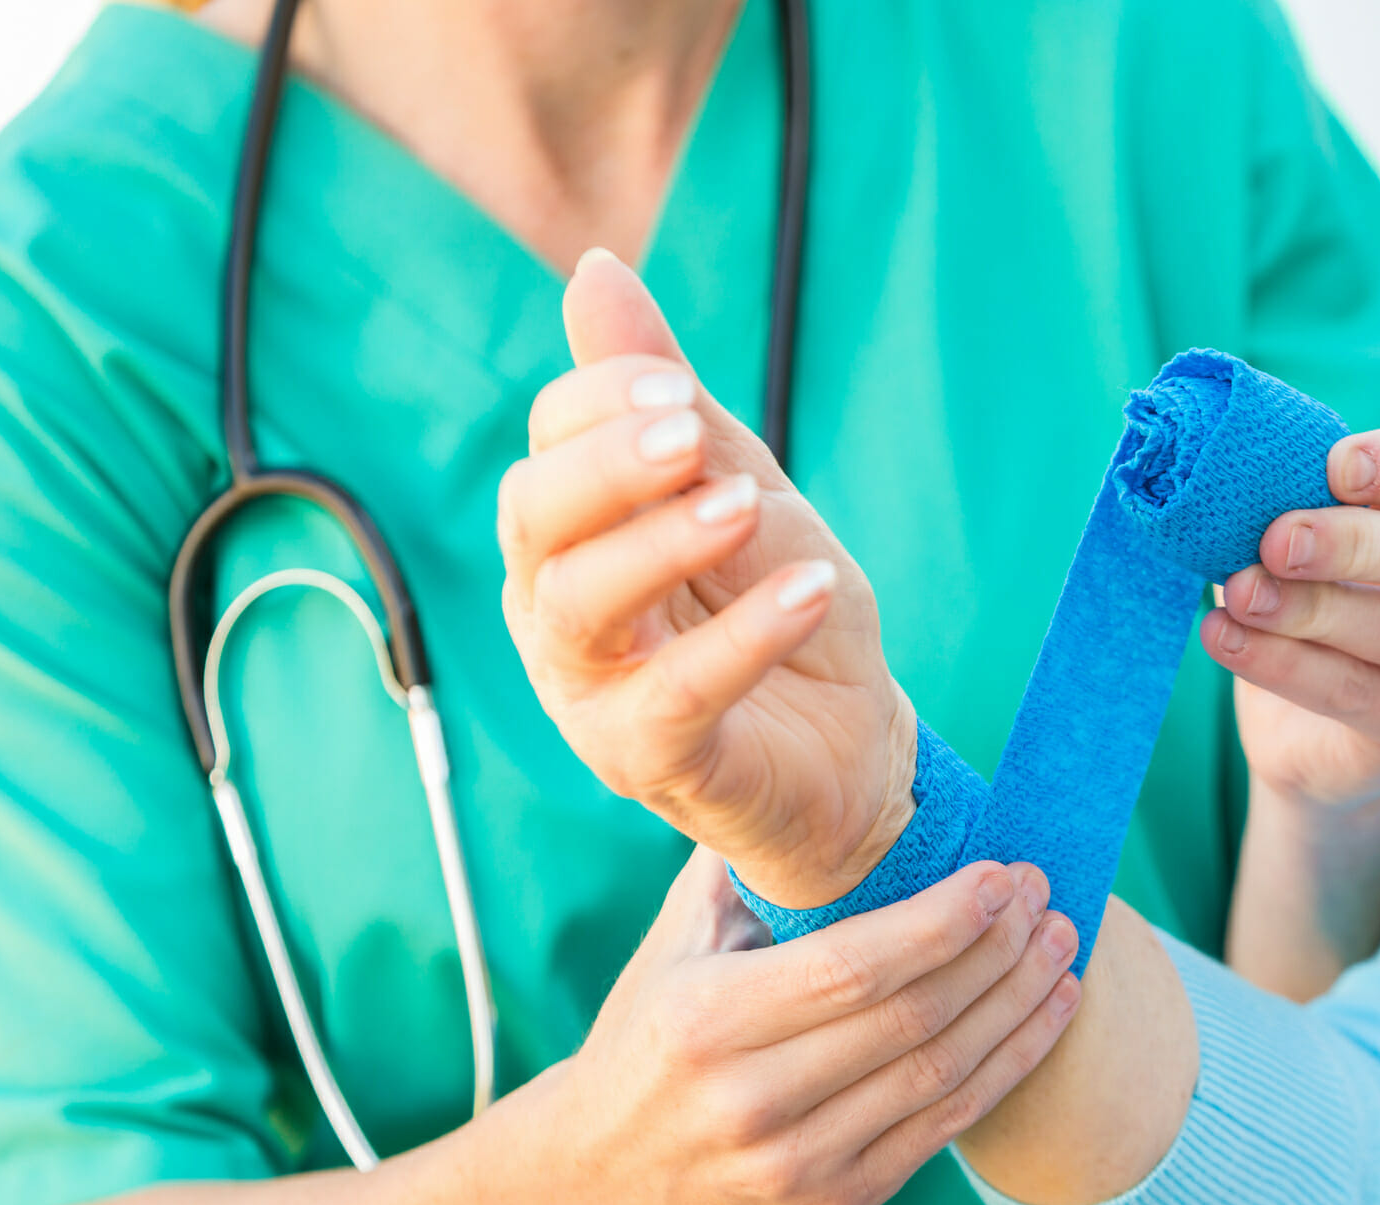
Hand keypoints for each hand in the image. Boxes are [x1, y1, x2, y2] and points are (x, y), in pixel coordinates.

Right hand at [499, 249, 912, 908]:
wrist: (848, 746)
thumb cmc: (777, 609)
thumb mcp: (740, 484)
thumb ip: (670, 399)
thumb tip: (596, 269)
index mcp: (570, 537)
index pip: (546, 448)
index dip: (602, 402)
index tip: (676, 387)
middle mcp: (557, 612)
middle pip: (531, 521)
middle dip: (604, 465)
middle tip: (688, 434)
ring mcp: (592, 694)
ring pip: (578, 605)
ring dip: (660, 541)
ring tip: (746, 504)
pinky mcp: (650, 762)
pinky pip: (677, 697)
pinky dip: (743, 639)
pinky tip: (812, 593)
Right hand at [547, 849, 1080, 1204]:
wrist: (602, 1185)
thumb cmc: (644, 1038)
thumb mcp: (670, 946)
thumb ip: (738, 865)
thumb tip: (813, 774)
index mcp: (707, 1021)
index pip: (851, 966)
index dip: (940, 921)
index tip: (997, 875)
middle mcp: (752, 1100)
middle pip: (910, 1017)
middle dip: (995, 949)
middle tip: (1043, 892)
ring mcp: (799, 1162)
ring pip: (940, 1074)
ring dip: (1018, 1004)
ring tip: (1062, 944)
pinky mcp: (838, 1202)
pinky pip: (943, 1128)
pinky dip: (1008, 1066)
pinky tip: (1048, 1014)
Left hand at [1203, 424, 1379, 807]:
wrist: (1318, 730)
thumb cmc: (1334, 598)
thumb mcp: (1332, 535)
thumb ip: (1319, 501)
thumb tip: (1255, 474)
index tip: (1337, 468)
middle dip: (1356, 543)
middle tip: (1276, 540)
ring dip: (1308, 609)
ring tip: (1239, 592)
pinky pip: (1359, 694)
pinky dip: (1282, 663)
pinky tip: (1226, 636)